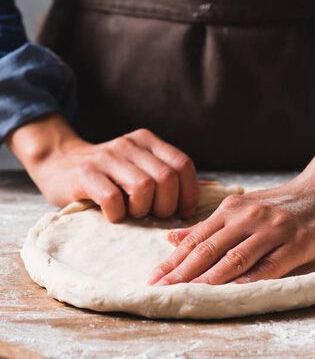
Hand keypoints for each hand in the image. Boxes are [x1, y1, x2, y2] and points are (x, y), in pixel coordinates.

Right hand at [6, 113, 197, 222]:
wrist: (58, 163)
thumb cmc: (107, 174)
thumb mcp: (140, 167)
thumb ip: (171, 176)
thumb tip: (212, 189)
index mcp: (148, 142)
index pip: (183, 164)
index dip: (188, 192)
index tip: (182, 212)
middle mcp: (130, 145)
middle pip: (167, 178)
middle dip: (166, 205)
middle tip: (154, 215)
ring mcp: (107, 157)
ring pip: (143, 187)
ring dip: (143, 209)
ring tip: (133, 213)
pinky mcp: (85, 174)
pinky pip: (113, 198)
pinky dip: (118, 214)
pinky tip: (114, 216)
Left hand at [146, 164, 314, 284]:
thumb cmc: (281, 205)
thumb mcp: (242, 209)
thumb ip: (208, 226)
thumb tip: (170, 238)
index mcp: (231, 210)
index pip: (195, 239)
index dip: (172, 261)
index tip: (151, 279)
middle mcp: (248, 217)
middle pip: (209, 249)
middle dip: (181, 273)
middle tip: (159, 291)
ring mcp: (273, 230)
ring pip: (235, 258)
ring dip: (210, 279)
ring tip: (188, 296)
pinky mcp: (297, 243)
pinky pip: (271, 265)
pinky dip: (251, 279)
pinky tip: (235, 293)